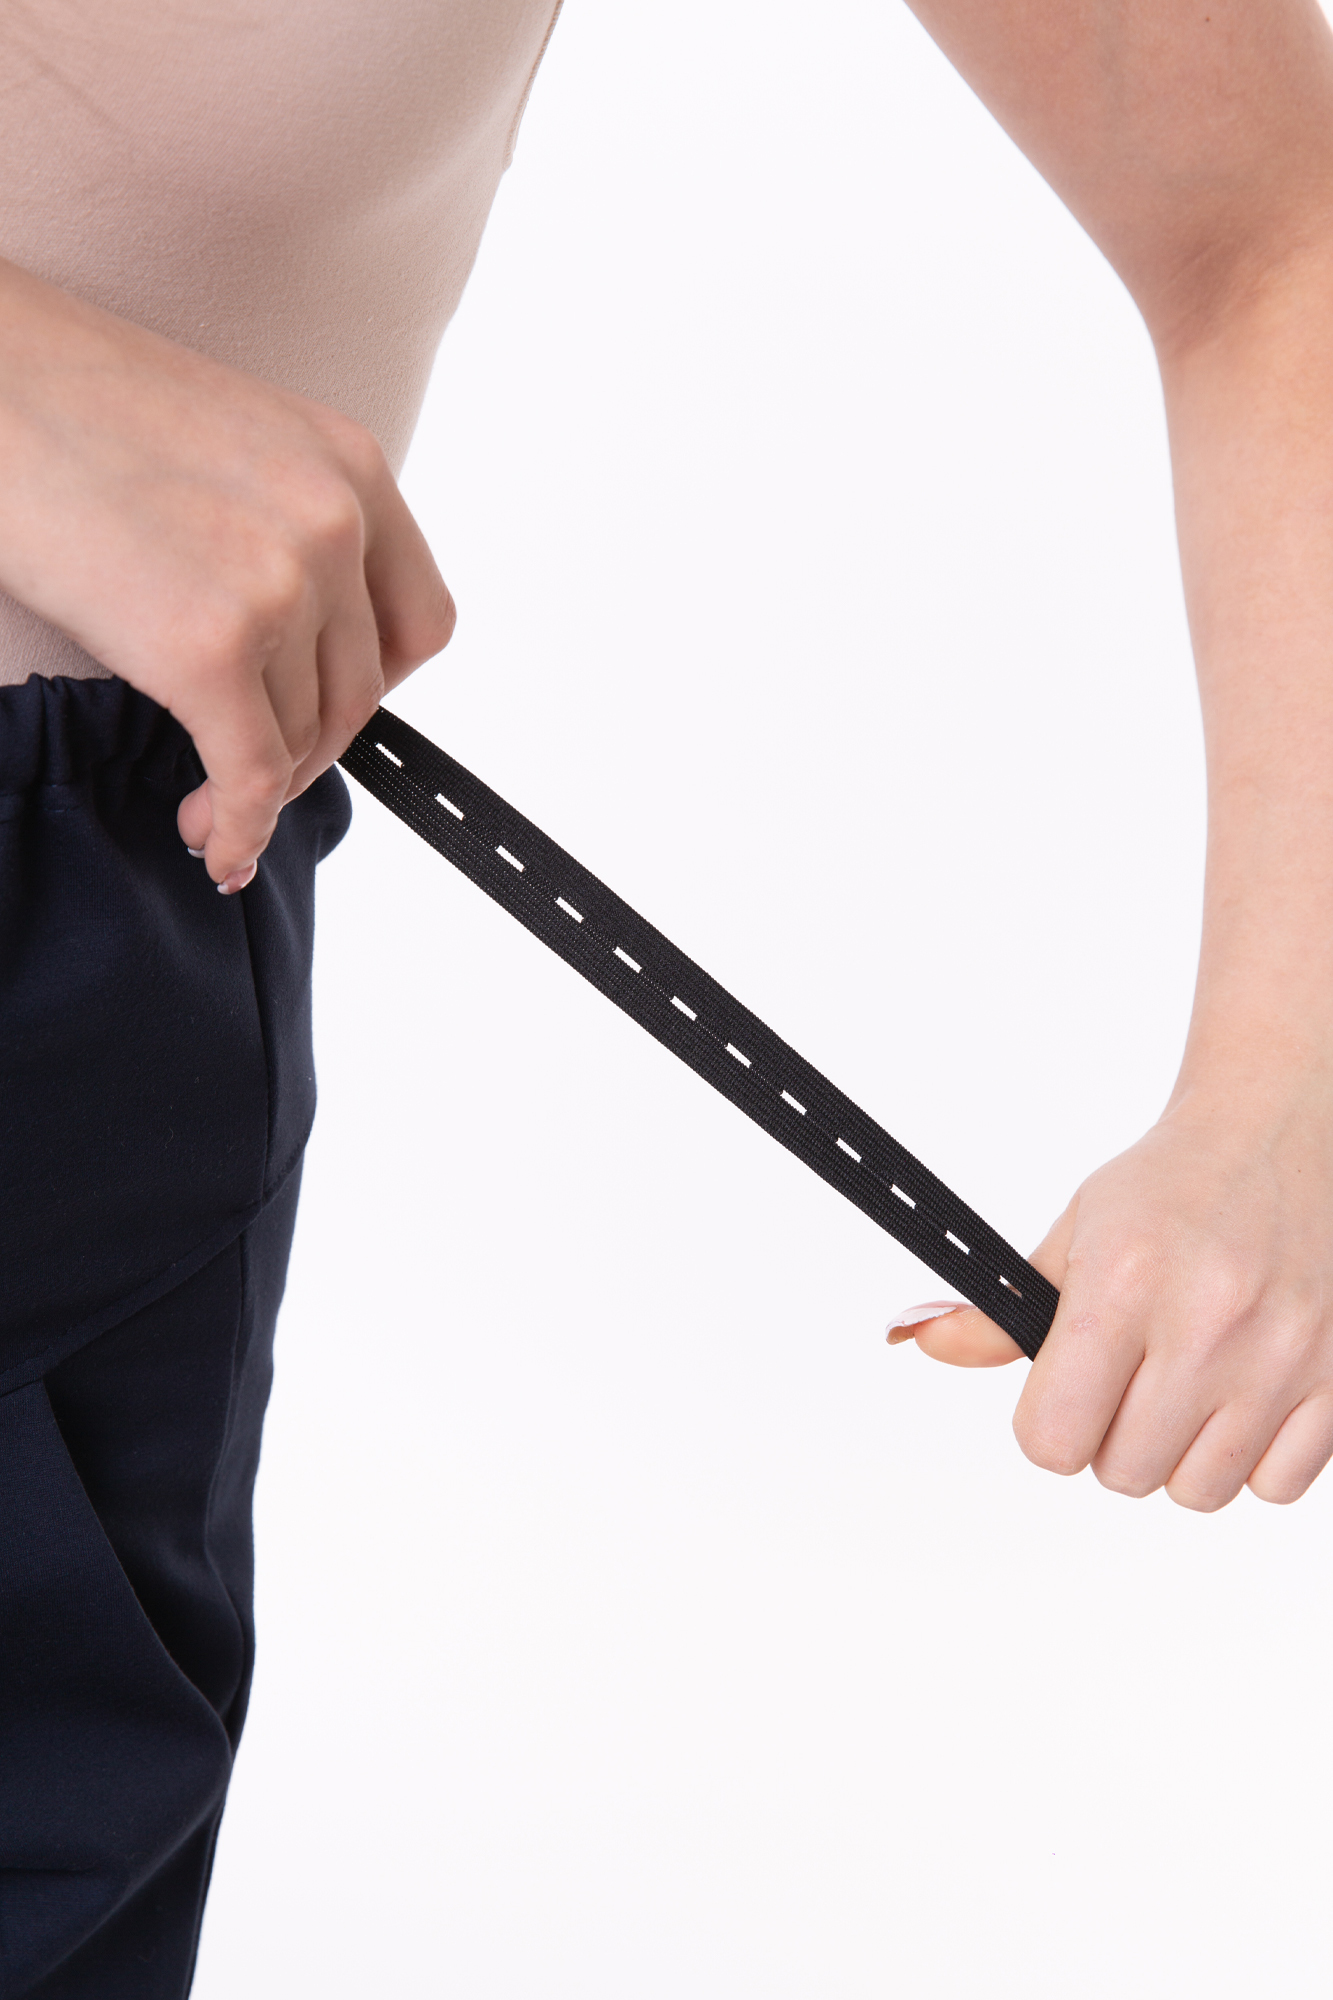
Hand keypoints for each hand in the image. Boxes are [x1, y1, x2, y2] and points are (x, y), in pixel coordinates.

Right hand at [0, 257, 453, 888]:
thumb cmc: (64, 401)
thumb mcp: (225, 446)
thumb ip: (284, 531)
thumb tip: (294, 650)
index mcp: (348, 466)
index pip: (418, 621)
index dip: (375, 688)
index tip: (327, 712)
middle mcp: (332, 522)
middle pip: (358, 693)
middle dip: (308, 751)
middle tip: (255, 777)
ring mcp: (277, 584)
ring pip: (303, 739)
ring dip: (259, 793)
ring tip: (209, 808)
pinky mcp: (208, 647)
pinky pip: (253, 776)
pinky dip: (239, 826)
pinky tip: (214, 842)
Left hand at [890, 1084, 1332, 1509]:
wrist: (1286, 1133)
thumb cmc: (1178, 1184)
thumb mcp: (1077, 1231)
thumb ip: (1004, 1311)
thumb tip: (923, 1340)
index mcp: (1126, 1285)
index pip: (1054, 1439)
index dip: (1047, 1425)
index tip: (1063, 1393)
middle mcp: (1208, 1326)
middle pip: (1123, 1473)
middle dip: (1111, 1436)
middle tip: (1130, 1378)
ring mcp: (1283, 1358)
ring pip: (1200, 1491)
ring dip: (1181, 1454)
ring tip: (1186, 1386)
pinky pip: (1277, 1487)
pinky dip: (1254, 1459)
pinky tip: (1243, 1396)